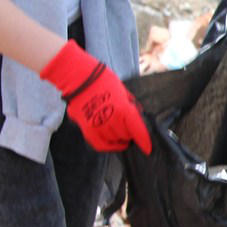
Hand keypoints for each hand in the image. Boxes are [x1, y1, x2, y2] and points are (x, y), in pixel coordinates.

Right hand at [40, 40, 151, 154]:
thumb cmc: (104, 81)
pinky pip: (99, 144)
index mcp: (124, 109)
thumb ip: (131, 107)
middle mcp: (112, 120)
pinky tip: (112, 144)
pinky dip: (107, 146)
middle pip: (126, 136)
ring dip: (119, 138)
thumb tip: (137, 117)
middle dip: (129, 134)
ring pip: (114, 140)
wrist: (79, 78)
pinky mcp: (86, 128)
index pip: (138, 131)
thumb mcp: (124, 92)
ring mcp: (98, 125)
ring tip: (120, 133)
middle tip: (129, 129)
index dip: (144, 141)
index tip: (147, 148)